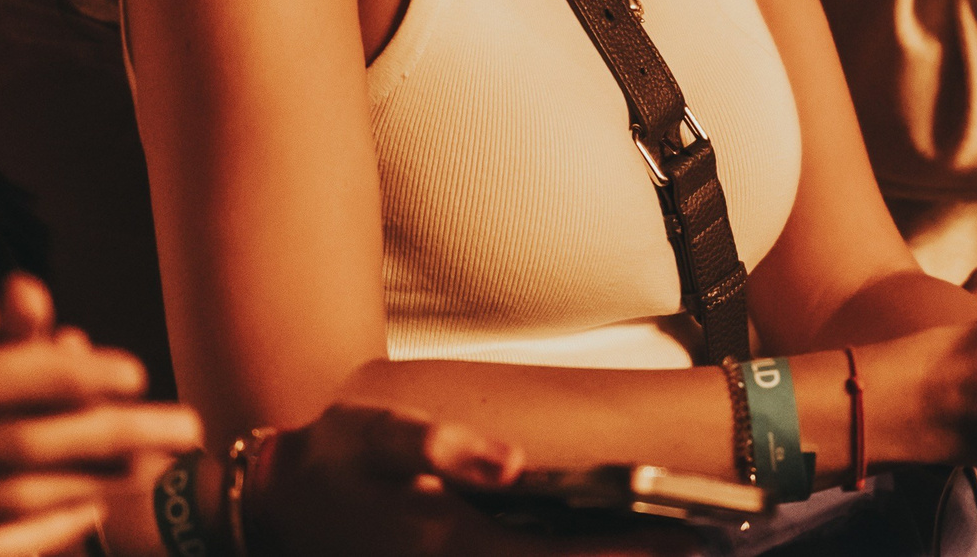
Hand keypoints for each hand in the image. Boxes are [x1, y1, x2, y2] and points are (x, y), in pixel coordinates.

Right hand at [247, 404, 695, 556]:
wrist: (271, 507)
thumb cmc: (331, 458)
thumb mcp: (375, 433)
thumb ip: (437, 445)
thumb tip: (509, 462)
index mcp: (453, 542)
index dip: (625, 556)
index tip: (690, 543)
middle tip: (705, 546)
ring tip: (675, 545)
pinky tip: (601, 545)